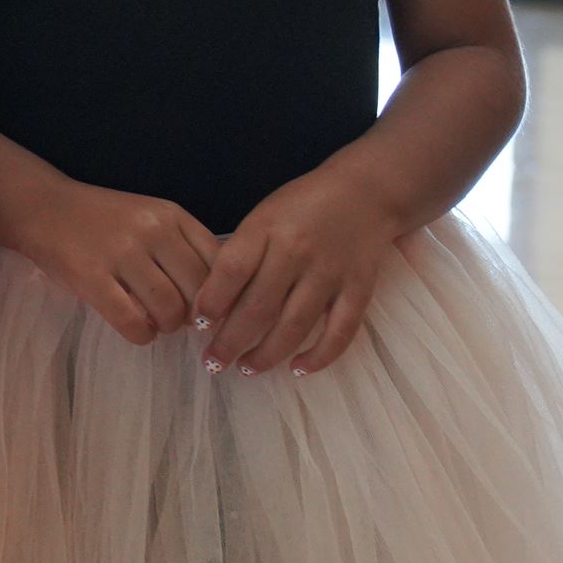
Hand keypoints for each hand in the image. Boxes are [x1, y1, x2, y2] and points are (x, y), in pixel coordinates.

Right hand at [19, 176, 220, 347]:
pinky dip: (142, 336)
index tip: (211, 308)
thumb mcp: (149, 218)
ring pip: (169, 309)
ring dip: (168, 326)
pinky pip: (133, 323)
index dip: (222, 294)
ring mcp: (121, 253)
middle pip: (199, 291)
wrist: (43, 208)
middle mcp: (152, 231)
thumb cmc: (101, 219)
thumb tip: (214, 300)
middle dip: (195, 315)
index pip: (220, 263)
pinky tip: (138, 329)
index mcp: (171, 215)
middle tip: (180, 319)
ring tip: (156, 322)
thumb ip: (182, 246)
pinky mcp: (92, 278)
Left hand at [195, 168, 392, 377]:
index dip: (211, 302)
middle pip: (258, 307)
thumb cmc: (300, 207)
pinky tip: (298, 369)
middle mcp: (297, 252)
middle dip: (231, 341)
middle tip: (213, 362)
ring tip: (246, 369)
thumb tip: (210, 305)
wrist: (364, 193)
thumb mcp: (261, 218)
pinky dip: (320, 356)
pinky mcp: (359, 289)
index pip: (231, 271)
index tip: (198, 326)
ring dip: (267, 355)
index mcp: (265, 229)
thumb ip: (240, 255)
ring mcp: (330, 273)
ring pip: (295, 326)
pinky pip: (340, 331)